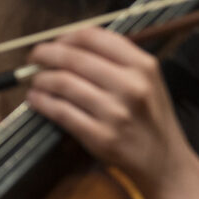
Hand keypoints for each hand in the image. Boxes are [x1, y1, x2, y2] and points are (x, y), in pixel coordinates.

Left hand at [25, 27, 198, 198]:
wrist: (164, 161)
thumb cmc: (149, 116)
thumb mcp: (147, 80)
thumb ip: (115, 59)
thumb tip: (67, 44)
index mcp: (142, 65)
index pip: (93, 37)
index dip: (66, 37)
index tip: (54, 42)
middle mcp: (131, 86)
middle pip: (73, 57)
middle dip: (45, 55)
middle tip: (34, 58)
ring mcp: (115, 113)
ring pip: (62, 83)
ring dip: (40, 80)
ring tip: (35, 81)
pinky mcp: (100, 137)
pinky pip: (60, 112)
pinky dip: (41, 102)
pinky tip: (36, 99)